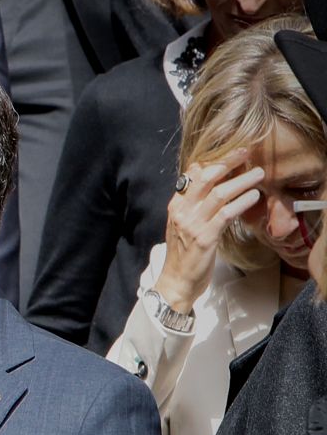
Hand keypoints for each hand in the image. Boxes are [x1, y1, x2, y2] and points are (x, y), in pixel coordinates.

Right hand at [154, 154, 261, 312]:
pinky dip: (242, 202)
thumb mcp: (184, 225)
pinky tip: (254, 196)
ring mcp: (192, 224)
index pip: (191, 175)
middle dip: (228, 162)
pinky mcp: (205, 238)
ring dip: (242, 180)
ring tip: (259, 174)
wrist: (176, 281)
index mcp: (176, 206)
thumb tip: (213, 187)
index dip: (213, 161)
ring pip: (219, 193)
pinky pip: (226, 214)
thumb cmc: (184, 254)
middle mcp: (182, 211)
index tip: (232, 154)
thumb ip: (195, 206)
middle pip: (205, 177)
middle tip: (246, 152)